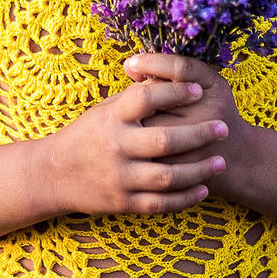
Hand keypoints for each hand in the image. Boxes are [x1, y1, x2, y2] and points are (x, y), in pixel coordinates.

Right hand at [37, 63, 232, 215]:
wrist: (53, 175)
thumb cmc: (88, 135)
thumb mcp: (105, 110)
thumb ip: (135, 96)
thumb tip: (168, 74)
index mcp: (112, 118)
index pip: (146, 98)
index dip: (174, 91)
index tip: (199, 90)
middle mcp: (115, 146)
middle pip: (164, 140)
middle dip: (198, 134)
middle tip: (223, 128)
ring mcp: (119, 177)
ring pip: (167, 176)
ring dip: (199, 170)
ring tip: (221, 163)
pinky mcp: (122, 202)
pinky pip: (159, 203)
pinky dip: (184, 198)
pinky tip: (203, 189)